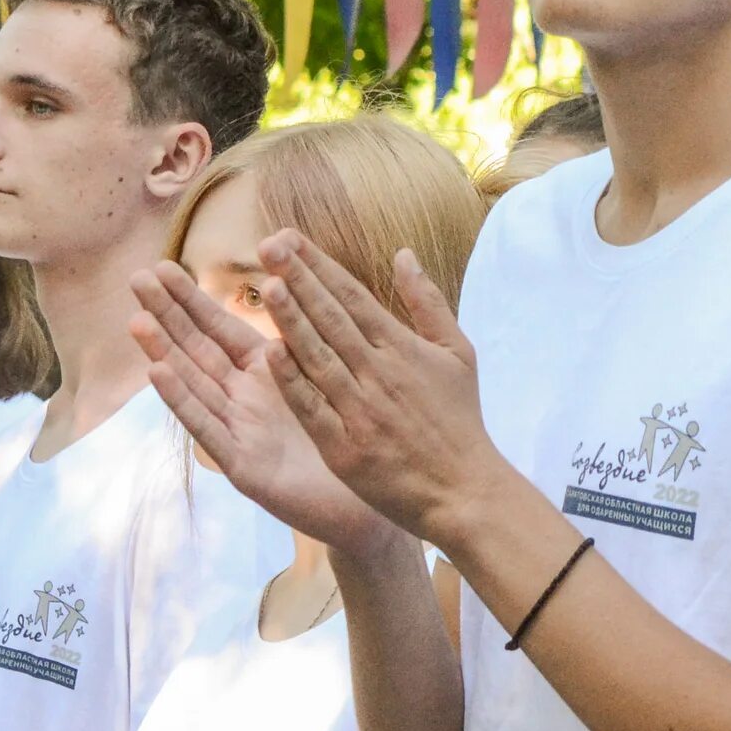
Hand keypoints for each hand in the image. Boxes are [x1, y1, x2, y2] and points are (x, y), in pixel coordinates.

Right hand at [129, 262, 397, 554]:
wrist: (369, 506)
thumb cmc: (353, 442)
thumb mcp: (329, 378)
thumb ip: (309, 335)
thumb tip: (296, 279)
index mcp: (269, 374)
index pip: (223, 329)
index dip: (193, 298)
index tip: (164, 264)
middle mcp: (246, 400)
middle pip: (199, 350)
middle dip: (169, 315)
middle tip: (137, 278)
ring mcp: (240, 433)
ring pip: (196, 385)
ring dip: (166, 353)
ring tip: (137, 320)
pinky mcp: (243, 467)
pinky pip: (209, 429)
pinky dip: (183, 400)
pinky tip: (158, 373)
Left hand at [250, 232, 510, 541]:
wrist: (462, 490)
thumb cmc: (458, 419)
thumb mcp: (457, 353)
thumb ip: (427, 303)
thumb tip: (403, 254)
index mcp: (402, 348)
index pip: (353, 297)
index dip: (319, 266)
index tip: (289, 240)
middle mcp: (379, 372)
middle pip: (332, 319)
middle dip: (300, 280)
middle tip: (269, 247)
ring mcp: (360, 409)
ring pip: (319, 357)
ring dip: (292, 321)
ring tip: (269, 287)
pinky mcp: (344, 446)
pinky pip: (313, 407)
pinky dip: (293, 380)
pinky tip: (270, 354)